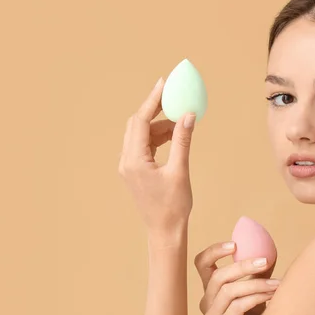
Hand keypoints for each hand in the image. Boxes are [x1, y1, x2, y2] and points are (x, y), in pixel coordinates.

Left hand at [118, 77, 196, 233]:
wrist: (165, 231)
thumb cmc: (173, 206)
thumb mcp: (180, 170)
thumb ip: (182, 140)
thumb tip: (187, 115)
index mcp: (134, 161)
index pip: (140, 121)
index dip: (152, 100)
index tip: (164, 83)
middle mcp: (126, 161)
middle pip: (137, 124)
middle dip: (155, 109)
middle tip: (173, 96)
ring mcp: (129, 166)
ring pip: (141, 134)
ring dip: (159, 125)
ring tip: (181, 121)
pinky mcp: (135, 170)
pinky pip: (144, 145)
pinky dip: (158, 136)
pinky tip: (174, 135)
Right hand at [195, 242, 278, 314]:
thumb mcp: (254, 290)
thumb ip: (257, 272)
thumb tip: (270, 250)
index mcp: (211, 288)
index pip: (201, 263)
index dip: (214, 251)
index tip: (235, 244)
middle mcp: (206, 301)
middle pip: (217, 276)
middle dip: (243, 266)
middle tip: (264, 261)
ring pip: (228, 291)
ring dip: (256, 284)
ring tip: (276, 283)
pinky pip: (238, 306)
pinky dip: (257, 297)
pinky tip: (272, 295)